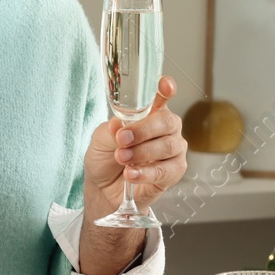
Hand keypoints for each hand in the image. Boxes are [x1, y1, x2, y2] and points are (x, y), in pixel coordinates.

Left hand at [83, 76, 186, 217]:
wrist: (103, 189)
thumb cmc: (106, 158)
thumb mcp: (101, 138)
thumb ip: (112, 129)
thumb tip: (119, 124)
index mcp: (151, 113)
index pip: (162, 96)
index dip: (166, 89)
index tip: (165, 84)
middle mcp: (166, 129)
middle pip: (167, 122)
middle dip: (144, 130)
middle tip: (122, 139)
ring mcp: (173, 150)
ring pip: (168, 146)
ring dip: (142, 153)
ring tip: (121, 158)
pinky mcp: (174, 172)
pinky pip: (166, 170)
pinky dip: (146, 172)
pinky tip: (130, 174)